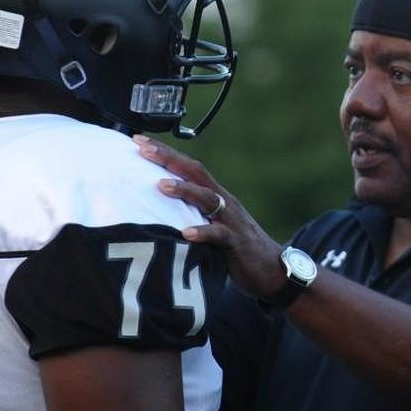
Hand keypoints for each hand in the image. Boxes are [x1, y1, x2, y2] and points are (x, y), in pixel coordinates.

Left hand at [134, 136, 287, 299]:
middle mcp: (223, 201)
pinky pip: (219, 235)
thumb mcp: (211, 225)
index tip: (138, 140)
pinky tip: (186, 232)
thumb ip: (190, 214)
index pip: (188, 166)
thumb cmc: (235, 248)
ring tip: (161, 185)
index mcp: (215, 195)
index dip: (165, 152)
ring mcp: (231, 220)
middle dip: (169, 158)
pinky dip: (203, 232)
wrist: (272, 270)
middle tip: (143, 147)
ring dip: (185, 190)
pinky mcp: (236, 243)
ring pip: (208, 198)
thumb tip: (153, 210)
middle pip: (195, 172)